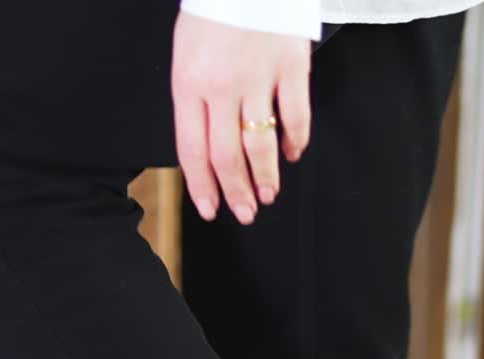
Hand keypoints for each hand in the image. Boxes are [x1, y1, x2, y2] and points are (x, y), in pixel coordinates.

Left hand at [171, 13, 311, 225]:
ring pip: (261, 144)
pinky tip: (293, 153)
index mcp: (189, 83)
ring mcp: (259, 76)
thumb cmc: (213, 12)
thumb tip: (207, 152)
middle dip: (236, 192)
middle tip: (245, 213)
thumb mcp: (187, 55)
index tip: (211, 210)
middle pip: (227, 156)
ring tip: (268, 194)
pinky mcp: (291, 64)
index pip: (192, 151)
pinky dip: (296, 141)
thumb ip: (194, 101)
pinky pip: (296, 116)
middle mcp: (222, 85)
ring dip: (266, 177)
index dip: (202, 186)